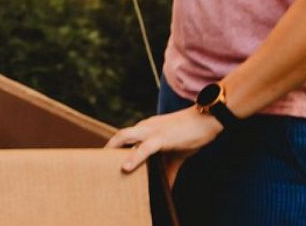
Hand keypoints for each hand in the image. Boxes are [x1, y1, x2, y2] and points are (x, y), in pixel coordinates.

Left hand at [104, 107, 222, 180]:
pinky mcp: (162, 138)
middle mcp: (145, 127)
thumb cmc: (193, 134)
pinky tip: (125, 168)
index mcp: (146, 129)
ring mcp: (152, 131)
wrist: (208, 119)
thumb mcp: (178, 154)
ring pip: (125, 137)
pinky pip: (145, 148)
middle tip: (96, 164)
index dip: (113, 148)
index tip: (103, 160)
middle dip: (108, 149)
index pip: (125, 137)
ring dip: (113, 150)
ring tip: (102, 166)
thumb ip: (169, 169)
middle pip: (120, 136)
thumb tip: (166, 186)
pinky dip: (134, 158)